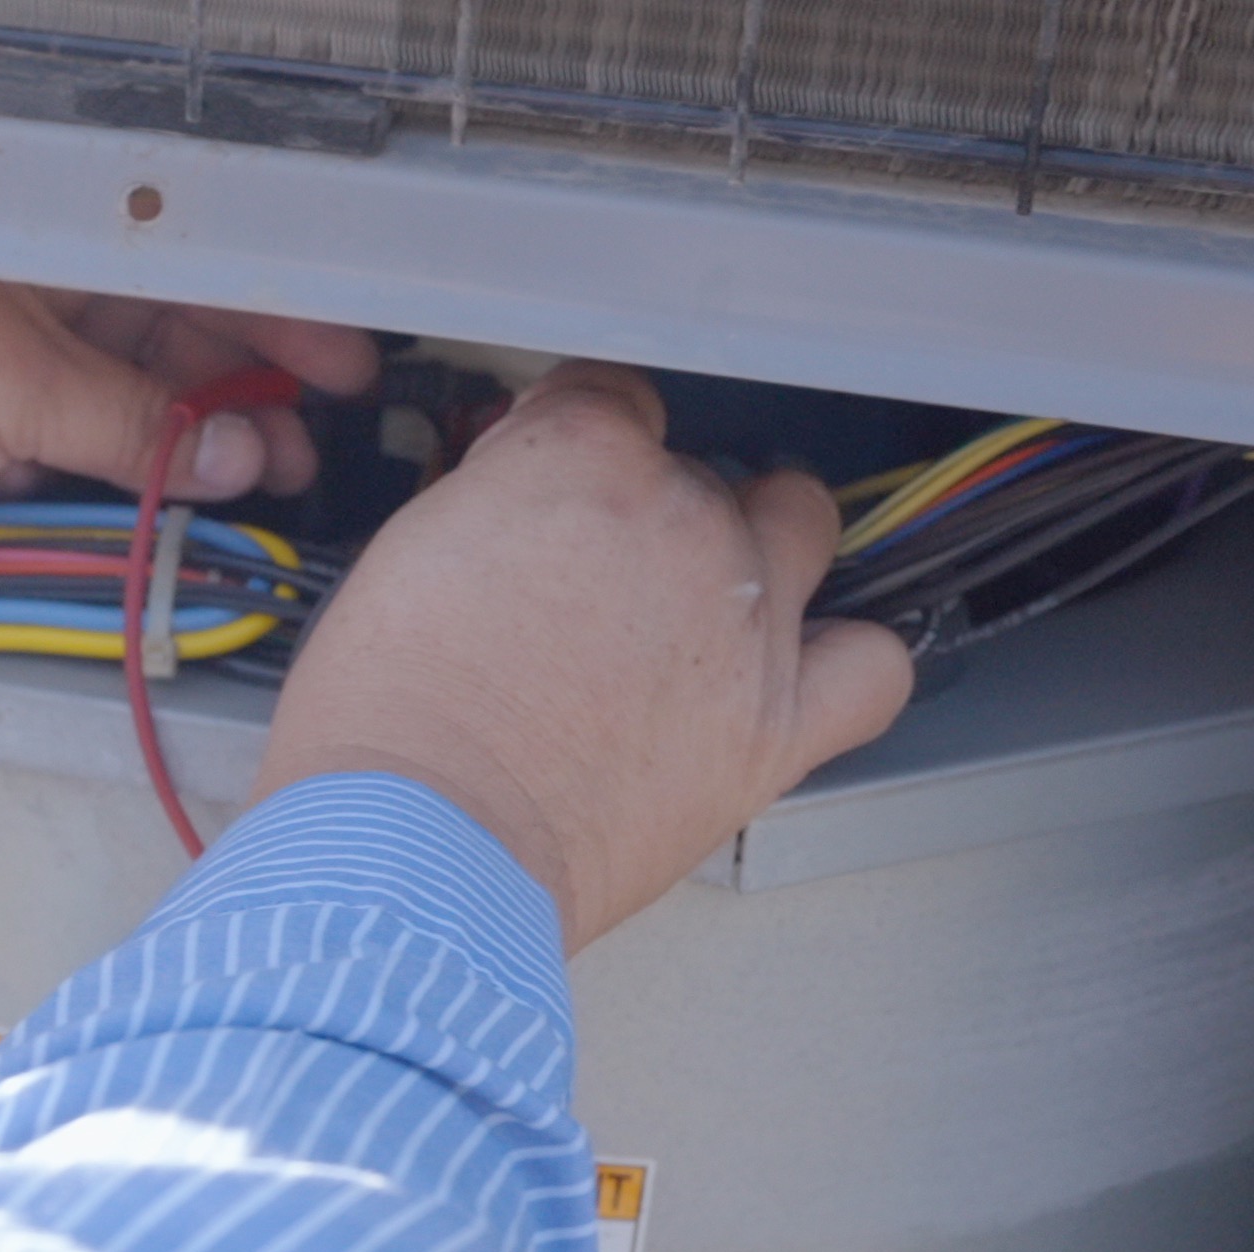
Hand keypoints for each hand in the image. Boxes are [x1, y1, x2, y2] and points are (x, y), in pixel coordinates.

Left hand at [0, 255, 375, 576]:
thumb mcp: (12, 379)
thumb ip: (132, 422)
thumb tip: (231, 450)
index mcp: (27, 238)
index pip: (178, 272)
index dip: (265, 322)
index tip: (336, 370)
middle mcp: (4, 295)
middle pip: (152, 345)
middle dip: (232, 399)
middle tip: (300, 453)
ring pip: (105, 409)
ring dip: (171, 451)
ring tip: (241, 491)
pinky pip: (46, 460)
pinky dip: (91, 481)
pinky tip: (132, 508)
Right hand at [251, 363, 913, 950]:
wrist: (414, 850)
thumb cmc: (385, 727)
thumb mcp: (405, 556)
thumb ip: (492, 505)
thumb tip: (526, 501)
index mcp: (580, 460)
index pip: (611, 398)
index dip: (576, 444)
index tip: (555, 487)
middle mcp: (679, 522)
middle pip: (697, 473)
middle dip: (650, 514)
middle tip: (597, 579)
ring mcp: (742, 623)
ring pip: (799, 525)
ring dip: (759, 547)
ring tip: (706, 600)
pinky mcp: (774, 726)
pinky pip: (869, 665)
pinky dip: (848, 660)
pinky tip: (800, 669)